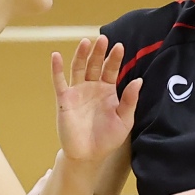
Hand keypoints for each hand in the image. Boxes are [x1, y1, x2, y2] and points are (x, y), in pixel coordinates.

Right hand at [51, 35, 139, 168]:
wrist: (88, 155)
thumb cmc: (107, 138)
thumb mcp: (124, 120)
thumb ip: (130, 100)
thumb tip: (138, 80)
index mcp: (108, 90)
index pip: (111, 69)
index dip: (114, 58)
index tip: (120, 46)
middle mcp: (92, 87)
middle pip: (95, 64)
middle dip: (99, 52)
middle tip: (103, 39)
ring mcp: (77, 92)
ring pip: (78, 68)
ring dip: (81, 55)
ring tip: (86, 42)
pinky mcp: (64, 100)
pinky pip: (59, 82)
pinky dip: (57, 69)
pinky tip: (56, 56)